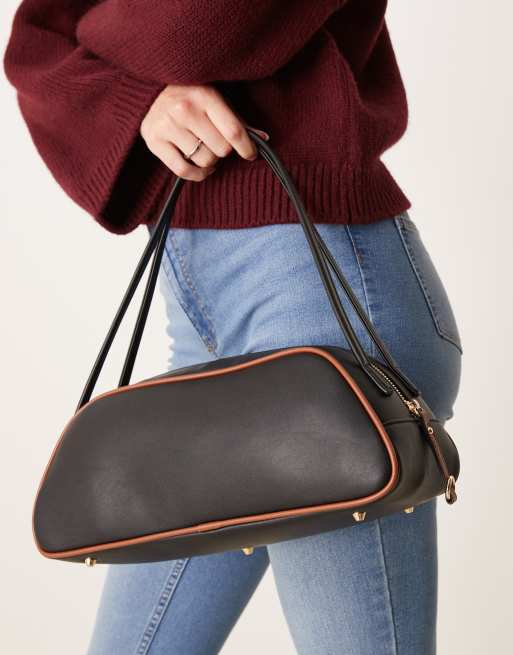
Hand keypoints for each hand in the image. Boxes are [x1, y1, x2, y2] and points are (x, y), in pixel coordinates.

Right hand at [140, 84, 269, 180]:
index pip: (233, 131)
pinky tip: (200, 166)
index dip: (246, 147)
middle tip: (217, 144)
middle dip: (223, 151)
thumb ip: (238, 122)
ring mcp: (167, 125)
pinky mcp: (154, 141)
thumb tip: (264, 140)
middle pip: (220, 150)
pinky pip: (184, 171)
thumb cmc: (192, 98)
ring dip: (209, 160)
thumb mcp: (217, 101)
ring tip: (205, 149)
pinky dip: (197, 174)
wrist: (152, 92)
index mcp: (204, 96)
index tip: (250, 154)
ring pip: (204, 161)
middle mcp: (184, 109)